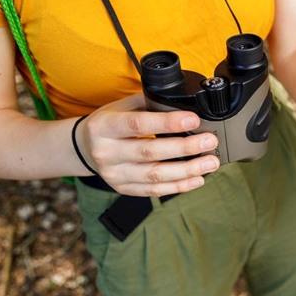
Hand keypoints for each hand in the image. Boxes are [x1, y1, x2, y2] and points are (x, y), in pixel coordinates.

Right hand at [76, 94, 219, 195]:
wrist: (85, 148)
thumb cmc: (110, 124)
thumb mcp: (121, 107)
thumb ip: (149, 105)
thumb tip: (185, 106)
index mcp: (105, 126)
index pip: (138, 124)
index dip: (167, 123)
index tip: (194, 119)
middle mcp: (106, 152)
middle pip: (150, 152)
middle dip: (185, 147)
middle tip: (210, 142)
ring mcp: (114, 174)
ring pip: (155, 175)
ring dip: (188, 170)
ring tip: (210, 162)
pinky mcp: (123, 189)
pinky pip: (155, 190)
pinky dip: (179, 186)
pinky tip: (198, 179)